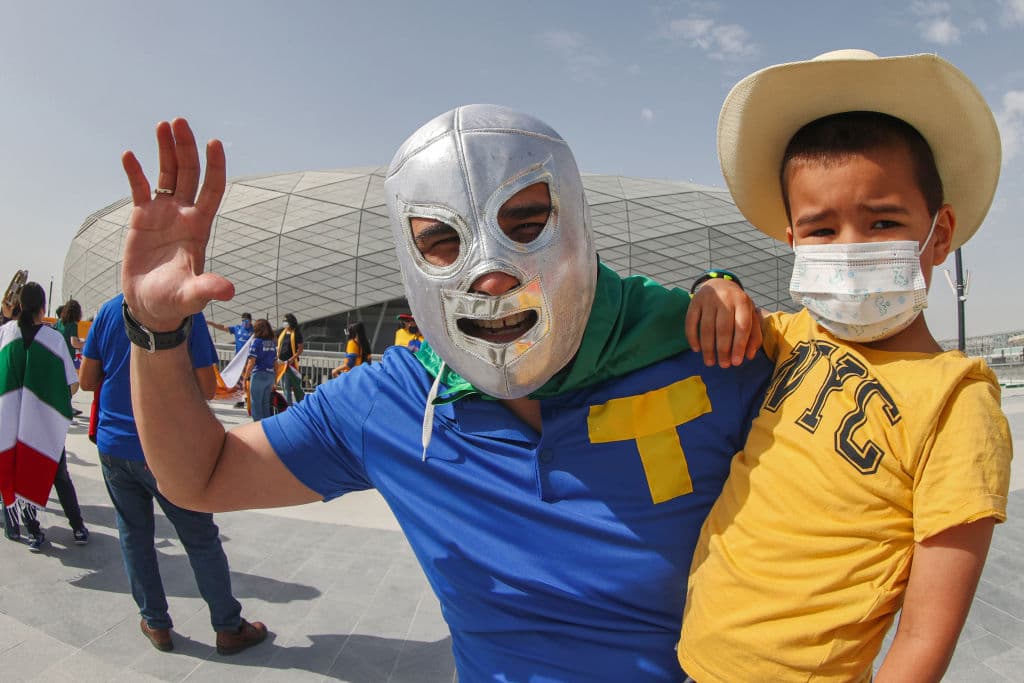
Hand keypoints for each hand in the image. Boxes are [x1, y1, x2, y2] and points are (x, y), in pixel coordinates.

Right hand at [120, 118, 231, 330]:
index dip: (215, 167)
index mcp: (199, 227)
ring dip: (166, 151)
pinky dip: (135, 172)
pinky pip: (140, 189)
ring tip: (163, 124)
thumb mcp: (192, 295)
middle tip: (180, 121)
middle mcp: (184, 215)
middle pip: (189, 174)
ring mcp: (163, 214)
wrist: (151, 306)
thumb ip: (207, 288)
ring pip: (168, 175)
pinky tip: (130, 155)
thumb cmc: (175, 301)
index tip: (214, 142)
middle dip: (187, 148)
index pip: (212, 190)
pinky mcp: (142, 219)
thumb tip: (228, 290)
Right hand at [685, 278, 762, 367]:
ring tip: (709, 362)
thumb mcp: (751, 315)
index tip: (736, 362)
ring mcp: (708, 299)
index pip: (741, 326)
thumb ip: (754, 335)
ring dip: (707, 348)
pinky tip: (696, 349)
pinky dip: (692, 337)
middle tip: (723, 365)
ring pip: (706, 327)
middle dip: (723, 350)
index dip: (739, 346)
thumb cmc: (737, 305)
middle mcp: (726, 299)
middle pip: (723, 328)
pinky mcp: (694, 301)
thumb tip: (749, 356)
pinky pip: (691, 322)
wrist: (720, 284)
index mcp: (743, 302)